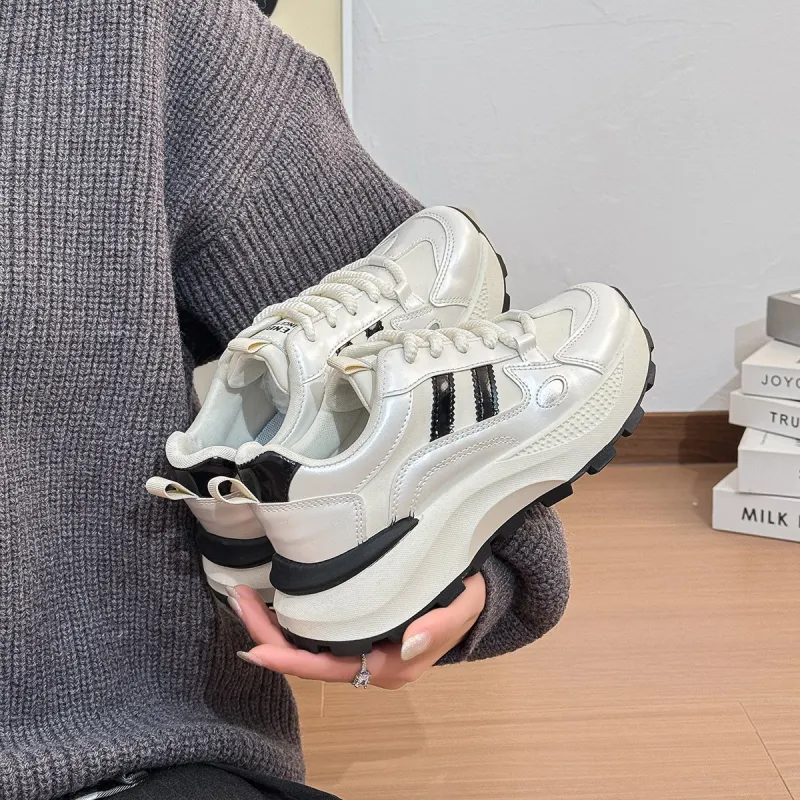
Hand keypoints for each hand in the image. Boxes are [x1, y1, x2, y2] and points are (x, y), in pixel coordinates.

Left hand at [229, 574, 485, 689]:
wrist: (472, 591)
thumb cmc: (465, 598)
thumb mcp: (461, 607)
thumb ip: (438, 626)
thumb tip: (405, 643)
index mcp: (389, 666)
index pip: (331, 669)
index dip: (291, 662)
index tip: (255, 649)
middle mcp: (368, 662)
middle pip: (309, 659)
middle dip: (270, 637)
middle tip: (240, 599)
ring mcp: (361, 646)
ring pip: (308, 645)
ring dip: (273, 625)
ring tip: (244, 596)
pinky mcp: (356, 627)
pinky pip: (317, 631)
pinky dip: (290, 617)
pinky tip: (270, 598)